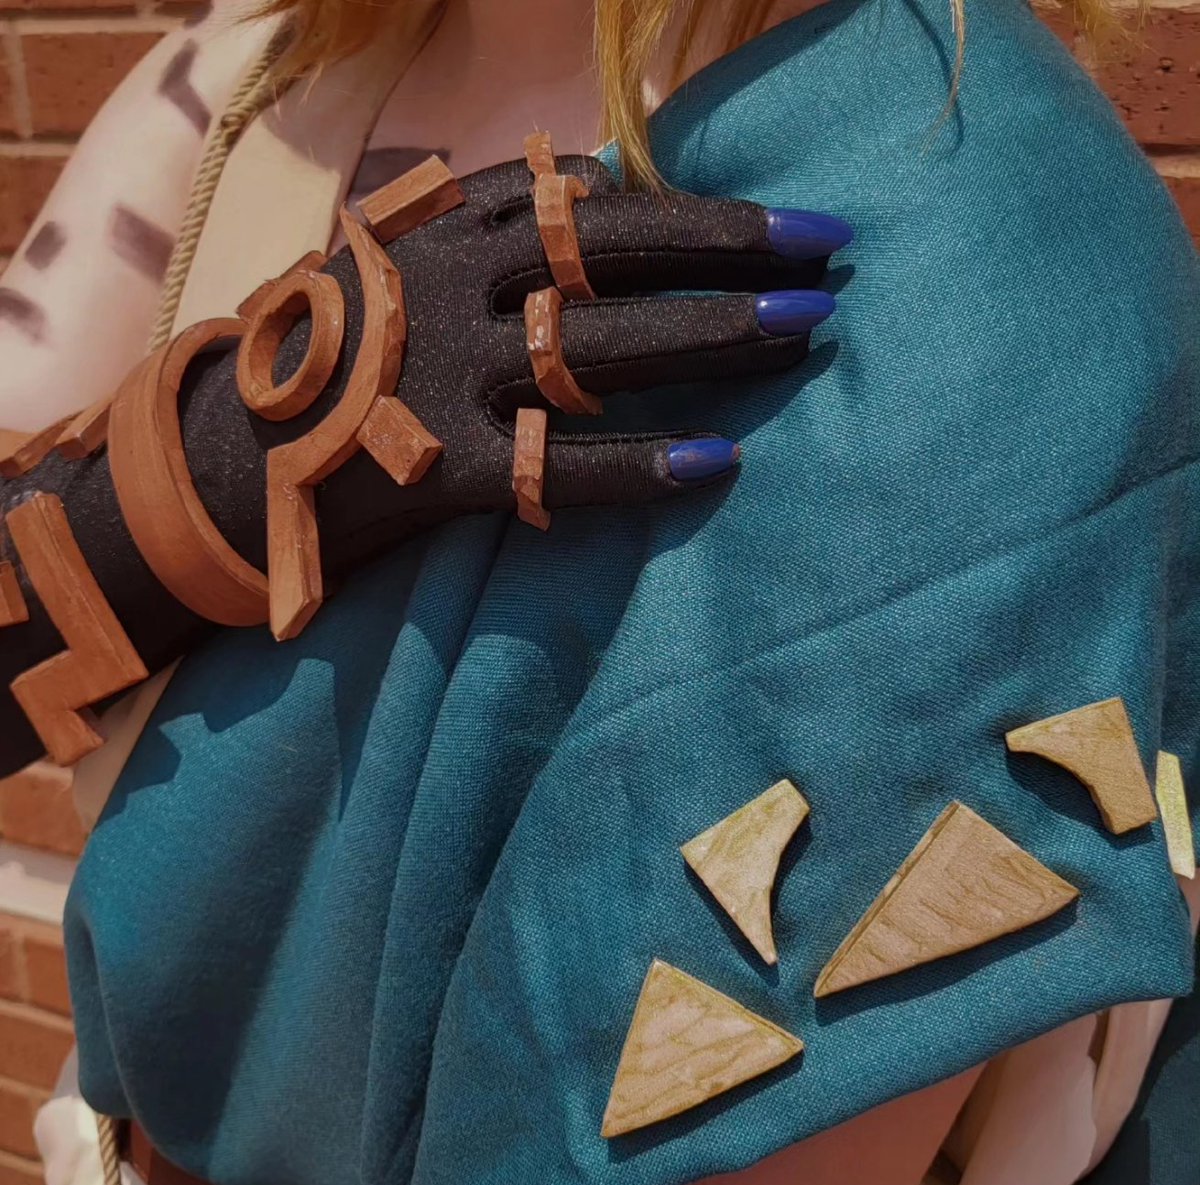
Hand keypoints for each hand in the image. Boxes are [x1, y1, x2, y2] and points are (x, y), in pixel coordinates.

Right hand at [0, 148, 848, 776]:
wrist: (209, 464)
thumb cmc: (320, 364)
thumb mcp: (391, 266)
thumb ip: (482, 227)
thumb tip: (589, 190)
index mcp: (438, 230)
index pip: (591, 203)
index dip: (695, 209)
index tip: (783, 222)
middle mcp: (447, 286)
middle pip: (612, 255)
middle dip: (728, 252)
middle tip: (828, 260)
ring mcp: (442, 374)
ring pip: (599, 344)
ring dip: (709, 336)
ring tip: (803, 332)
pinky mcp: (437, 469)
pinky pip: (559, 466)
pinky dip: (640, 466)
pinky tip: (719, 463)